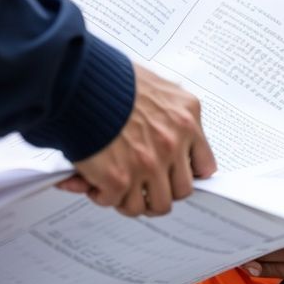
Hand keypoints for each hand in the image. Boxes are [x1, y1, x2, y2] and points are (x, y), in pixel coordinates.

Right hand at [57, 61, 215, 216]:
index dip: (187, 174)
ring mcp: (148, 164)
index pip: (204, 165)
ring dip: (137, 200)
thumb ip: (167, 115)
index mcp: (185, 119)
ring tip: (121, 190)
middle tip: (144, 187)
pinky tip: (95, 183)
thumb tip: (168, 143)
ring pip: (156, 205)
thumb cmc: (110, 79)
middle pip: (182, 191)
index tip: (176, 176)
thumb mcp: (156, 88)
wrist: (79, 79)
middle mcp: (171, 144)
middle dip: (162, 191)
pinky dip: (104, 197)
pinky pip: (119, 203)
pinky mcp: (119, 179)